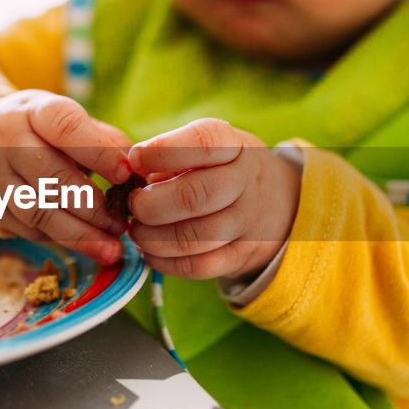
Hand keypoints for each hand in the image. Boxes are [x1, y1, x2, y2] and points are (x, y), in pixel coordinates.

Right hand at [0, 90, 133, 263]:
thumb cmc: (35, 129)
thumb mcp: (62, 117)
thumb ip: (101, 137)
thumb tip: (136, 166)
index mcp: (32, 110)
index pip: (65, 127)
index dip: (98, 152)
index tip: (126, 173)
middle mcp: (6, 141)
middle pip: (52, 177)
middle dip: (93, 206)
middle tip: (123, 223)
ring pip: (39, 212)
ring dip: (80, 234)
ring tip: (112, 247)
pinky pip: (29, 230)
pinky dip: (62, 239)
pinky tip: (87, 245)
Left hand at [125, 118, 300, 279]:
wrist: (281, 204)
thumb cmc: (224, 170)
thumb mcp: (208, 150)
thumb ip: (168, 156)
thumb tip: (127, 173)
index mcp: (234, 146)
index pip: (204, 142)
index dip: (164, 151)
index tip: (135, 159)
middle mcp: (245, 182)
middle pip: (196, 196)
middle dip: (152, 205)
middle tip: (133, 205)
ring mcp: (246, 222)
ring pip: (194, 237)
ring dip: (153, 238)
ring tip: (136, 231)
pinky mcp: (240, 256)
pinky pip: (198, 266)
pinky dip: (165, 262)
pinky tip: (150, 252)